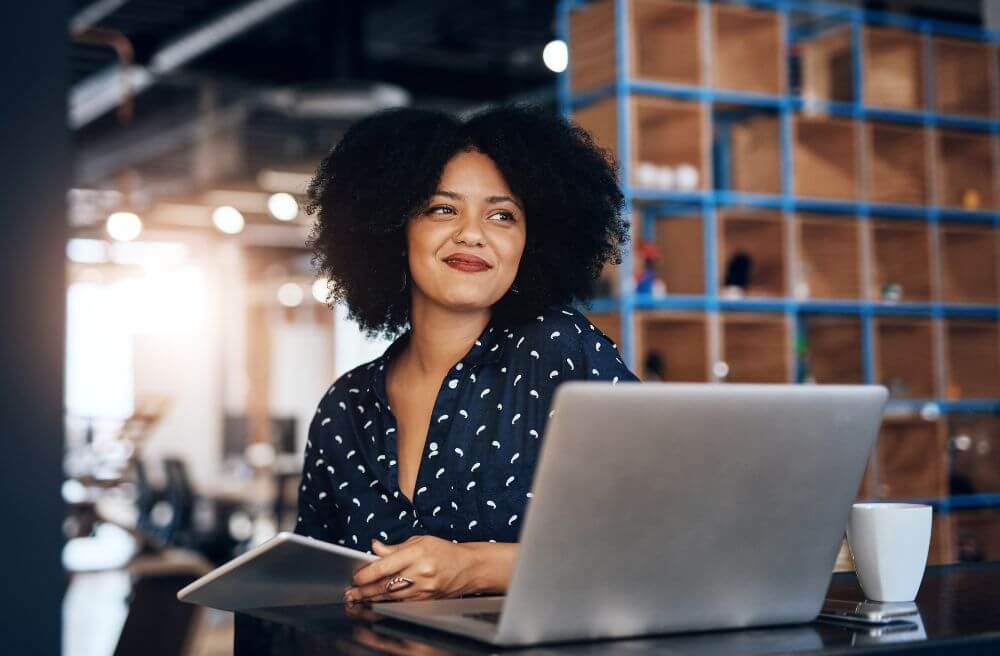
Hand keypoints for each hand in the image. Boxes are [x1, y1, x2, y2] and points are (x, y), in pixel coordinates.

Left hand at [344, 535, 480, 602]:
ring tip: (357, 598)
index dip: (367, 573)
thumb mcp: (421, 541)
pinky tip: (377, 601)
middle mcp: (420, 572)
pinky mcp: (426, 599)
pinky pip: (402, 601)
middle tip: (350, 591)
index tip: (356, 576)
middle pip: (386, 584)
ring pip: (392, 596)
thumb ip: (396, 547)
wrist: (468, 568)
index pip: (386, 565)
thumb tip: (375, 547)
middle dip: (365, 589)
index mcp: (418, 554)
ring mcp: (423, 589)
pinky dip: (387, 601)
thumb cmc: (445, 551)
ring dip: (372, 598)